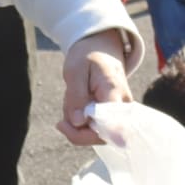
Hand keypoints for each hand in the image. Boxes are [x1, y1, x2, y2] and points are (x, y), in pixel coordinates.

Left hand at [59, 28, 133, 147]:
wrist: (102, 49)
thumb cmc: (88, 56)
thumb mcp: (75, 70)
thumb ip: (76, 96)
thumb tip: (78, 123)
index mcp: (114, 91)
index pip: (110, 123)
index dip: (89, 133)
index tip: (64, 125)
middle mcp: (122, 107)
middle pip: (99, 135)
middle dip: (75, 128)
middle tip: (62, 113)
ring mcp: (120, 114)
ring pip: (94, 134)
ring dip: (76, 123)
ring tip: (72, 99)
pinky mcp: (113, 118)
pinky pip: (94, 129)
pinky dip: (80, 122)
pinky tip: (78, 105)